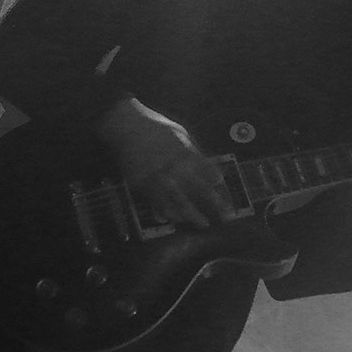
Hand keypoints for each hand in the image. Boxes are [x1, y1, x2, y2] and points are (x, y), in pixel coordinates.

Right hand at [96, 98, 231, 228]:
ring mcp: (159, 178)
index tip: (222, 187)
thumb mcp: (179, 133)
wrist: (126, 127)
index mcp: (186, 154)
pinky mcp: (143, 185)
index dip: (216, 180)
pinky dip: (167, 212)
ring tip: (203, 224)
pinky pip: (157, 203)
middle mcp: (175, 168)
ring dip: (192, 215)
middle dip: (214, 204)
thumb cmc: (155, 127)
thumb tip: (206, 164)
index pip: (207, 170)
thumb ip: (193, 150)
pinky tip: (175, 219)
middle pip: (199, 190)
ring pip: (179, 201)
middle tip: (226, 217)